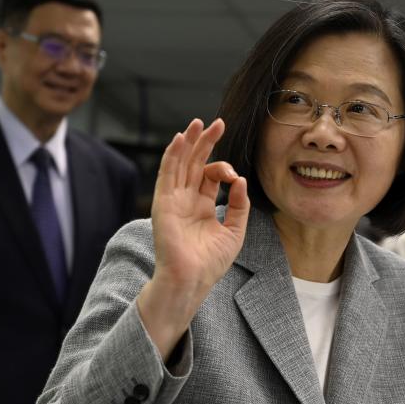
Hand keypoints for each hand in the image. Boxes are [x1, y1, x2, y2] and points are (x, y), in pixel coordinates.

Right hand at [137, 119, 249, 358]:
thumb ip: (239, 205)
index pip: (210, 176)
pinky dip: (173, 155)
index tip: (235, 177)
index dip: (224, 168)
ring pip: (180, 163)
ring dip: (188, 142)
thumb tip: (240, 180)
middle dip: (206, 142)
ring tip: (199, 123)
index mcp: (202, 206)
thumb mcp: (235, 231)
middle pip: (195, 163)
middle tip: (218, 123)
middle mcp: (186, 200)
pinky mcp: (163, 203)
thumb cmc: (210, 263)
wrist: (191, 280)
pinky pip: (167, 173)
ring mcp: (173, 200)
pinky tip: (181, 139)